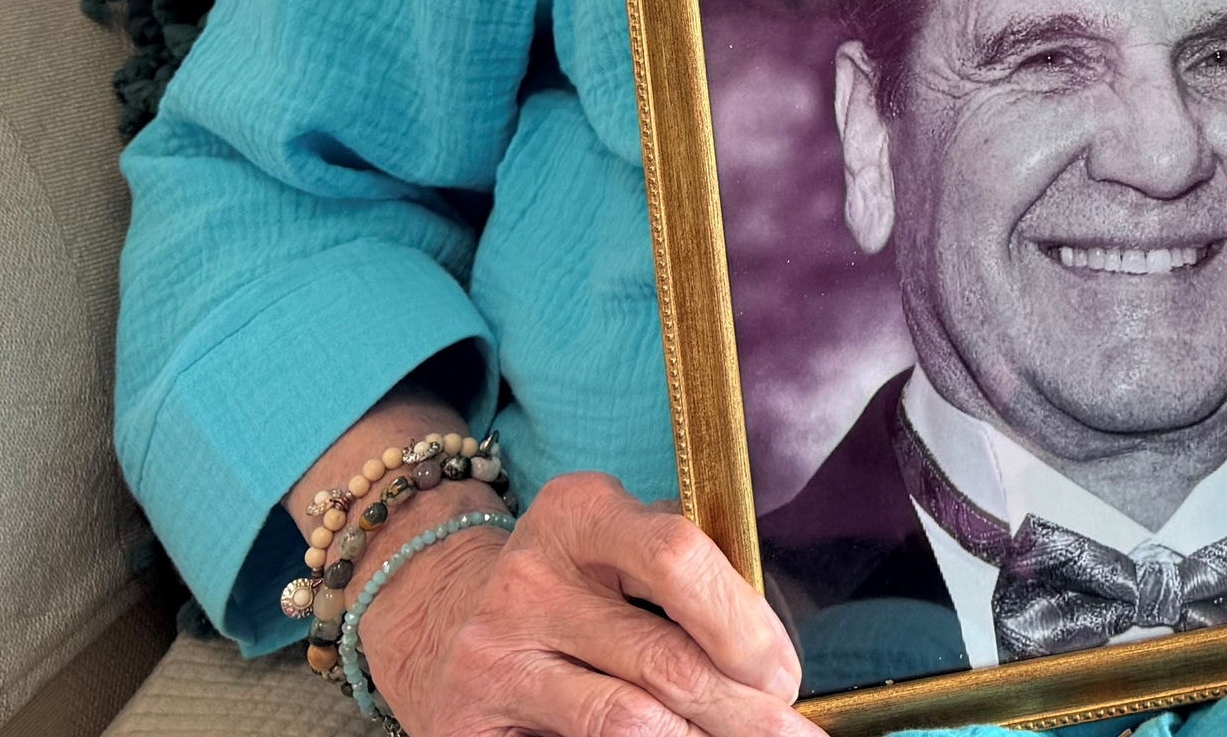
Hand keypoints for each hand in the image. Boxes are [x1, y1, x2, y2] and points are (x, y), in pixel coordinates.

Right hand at [358, 470, 807, 736]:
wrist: (436, 619)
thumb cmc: (568, 583)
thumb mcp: (616, 543)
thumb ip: (686, 572)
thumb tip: (771, 651)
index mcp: (581, 511)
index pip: (678, 556)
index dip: (743, 623)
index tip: (785, 672)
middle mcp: (531, 577)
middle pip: (664, 657)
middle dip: (743, 709)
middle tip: (789, 733)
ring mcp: (496, 652)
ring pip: (627, 720)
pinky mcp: (470, 725)